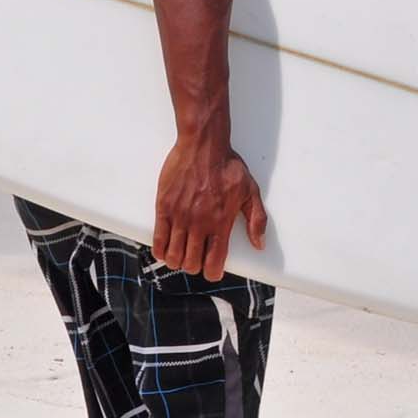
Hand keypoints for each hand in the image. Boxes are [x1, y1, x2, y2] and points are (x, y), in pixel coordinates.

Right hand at [154, 127, 268, 280]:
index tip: (212, 270)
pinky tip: (165, 249)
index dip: (213, 273)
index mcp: (221, 222)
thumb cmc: (228, 166)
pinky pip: (158, 239)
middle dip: (194, 266)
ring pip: (173, 256)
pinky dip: (160, 250)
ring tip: (181, 254)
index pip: (214, 262)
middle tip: (196, 258)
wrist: (203, 145)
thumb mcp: (250, 190)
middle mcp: (199, 223)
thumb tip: (259, 244)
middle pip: (191, 263)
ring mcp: (179, 216)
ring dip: (177, 261)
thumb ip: (256, 219)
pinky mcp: (164, 207)